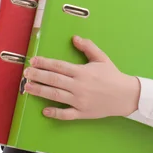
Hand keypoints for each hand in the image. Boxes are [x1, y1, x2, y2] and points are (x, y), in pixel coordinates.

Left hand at [23, 36, 140, 120]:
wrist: (126, 96)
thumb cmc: (113, 75)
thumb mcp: (101, 58)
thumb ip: (87, 47)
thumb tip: (74, 38)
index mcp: (82, 72)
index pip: (59, 66)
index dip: (44, 63)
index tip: (33, 61)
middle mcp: (79, 86)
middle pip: (54, 80)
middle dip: (38, 76)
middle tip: (26, 73)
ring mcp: (80, 101)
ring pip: (55, 96)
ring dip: (40, 91)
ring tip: (27, 88)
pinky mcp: (82, 113)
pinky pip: (66, 115)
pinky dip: (54, 113)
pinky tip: (44, 110)